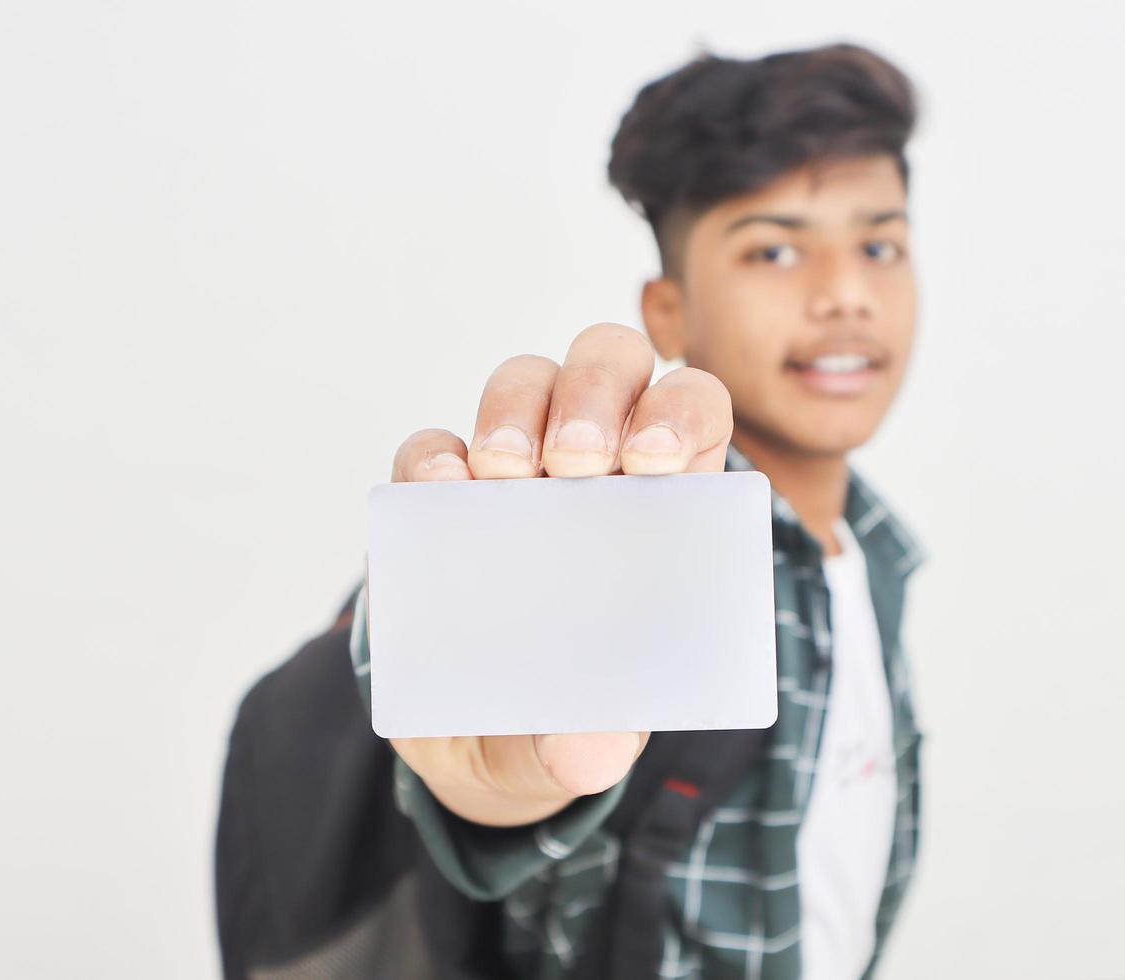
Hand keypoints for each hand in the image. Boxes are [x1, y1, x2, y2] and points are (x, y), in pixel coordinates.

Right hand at [382, 323, 732, 826]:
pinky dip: (433, 456)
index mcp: (666, 501)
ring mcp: (515, 468)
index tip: (656, 462)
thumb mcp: (589, 739)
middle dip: (596, 394)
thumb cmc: (568, 713)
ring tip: (504, 471)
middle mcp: (596, 463)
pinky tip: (440, 488)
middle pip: (609, 365)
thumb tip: (587, 749)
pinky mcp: (438, 496)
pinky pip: (432, 445)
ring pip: (526, 381)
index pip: (692, 413)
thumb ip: (597, 740)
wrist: (482, 739)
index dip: (681, 415)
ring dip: (517, 408)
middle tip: (576, 461)